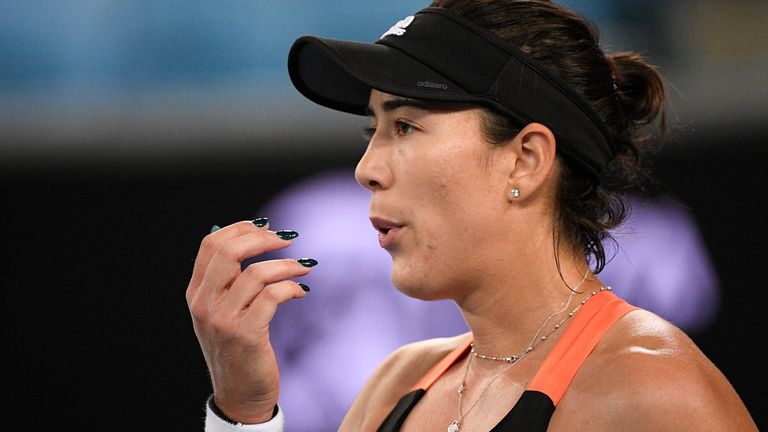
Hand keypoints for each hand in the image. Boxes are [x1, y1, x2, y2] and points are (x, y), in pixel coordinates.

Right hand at [186, 220, 312, 422]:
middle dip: (263, 239)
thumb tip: (250, 234)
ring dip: (287, 265)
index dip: (240, 228)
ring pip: (257, 274)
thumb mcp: (223, 311)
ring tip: (305, 267)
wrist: (240, 394)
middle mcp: (204, 304)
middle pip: (229, 252)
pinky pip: (273, 296)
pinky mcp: (245, 334)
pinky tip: (302, 291)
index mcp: (196, 293)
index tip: (266, 227)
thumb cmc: (237, 348)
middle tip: (288, 239)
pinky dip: (292, 287)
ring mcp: (223, 320)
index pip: (211, 245)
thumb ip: (229, 279)